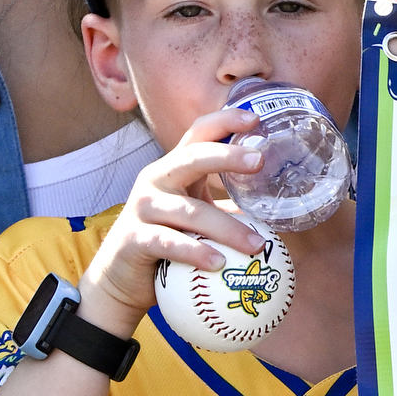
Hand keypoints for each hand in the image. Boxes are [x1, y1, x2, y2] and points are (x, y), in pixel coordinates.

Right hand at [85, 106, 280, 325]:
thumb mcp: (196, 217)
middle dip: (226, 156)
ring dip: (228, 228)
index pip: (198, 134)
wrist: (123, 277)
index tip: (255, 118)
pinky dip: (196, 252)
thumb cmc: (168, 242)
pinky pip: (169, 243)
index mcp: (175, 170)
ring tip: (258, 246)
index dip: (224, 121)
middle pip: (192, 158)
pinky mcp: (136, 238)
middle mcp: (156, 180)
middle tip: (260, 161)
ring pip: (190, 211)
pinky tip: (218, 264)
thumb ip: (225, 207)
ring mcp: (144, 208)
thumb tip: (273, 209)